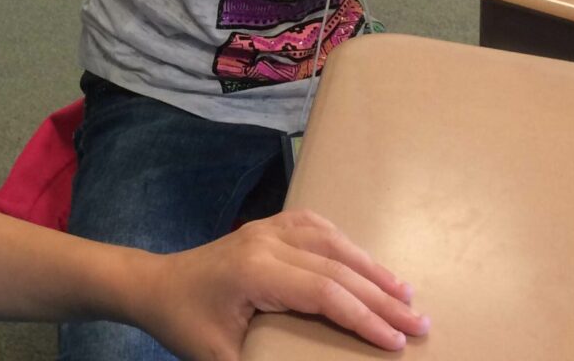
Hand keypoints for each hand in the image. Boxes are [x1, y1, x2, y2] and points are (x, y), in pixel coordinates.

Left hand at [132, 210, 429, 360]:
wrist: (153, 286)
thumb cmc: (185, 325)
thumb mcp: (220, 359)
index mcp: (254, 271)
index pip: (324, 291)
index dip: (364, 317)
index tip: (399, 343)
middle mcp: (263, 242)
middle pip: (334, 264)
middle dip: (381, 295)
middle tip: (420, 323)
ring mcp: (263, 230)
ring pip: (328, 239)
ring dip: (368, 264)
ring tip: (404, 291)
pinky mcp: (262, 229)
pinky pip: (311, 225)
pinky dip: (343, 242)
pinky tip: (362, 259)